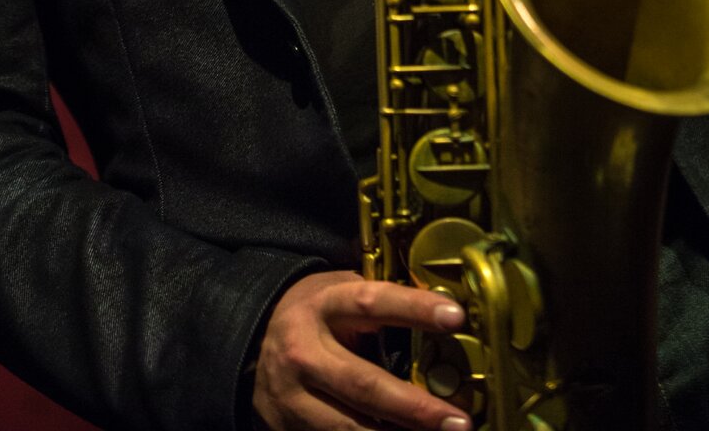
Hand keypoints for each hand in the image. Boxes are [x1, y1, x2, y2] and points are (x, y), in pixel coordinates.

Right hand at [252, 271, 471, 430]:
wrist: (250, 341)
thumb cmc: (312, 312)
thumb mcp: (336, 292)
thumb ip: (375, 301)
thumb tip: (438, 307)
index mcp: (323, 306)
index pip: (372, 303)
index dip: (413, 308)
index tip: (455, 317)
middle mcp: (305, 352)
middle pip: (364, 384)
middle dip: (414, 407)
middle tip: (459, 421)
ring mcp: (294, 397)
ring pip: (349, 427)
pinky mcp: (288, 428)